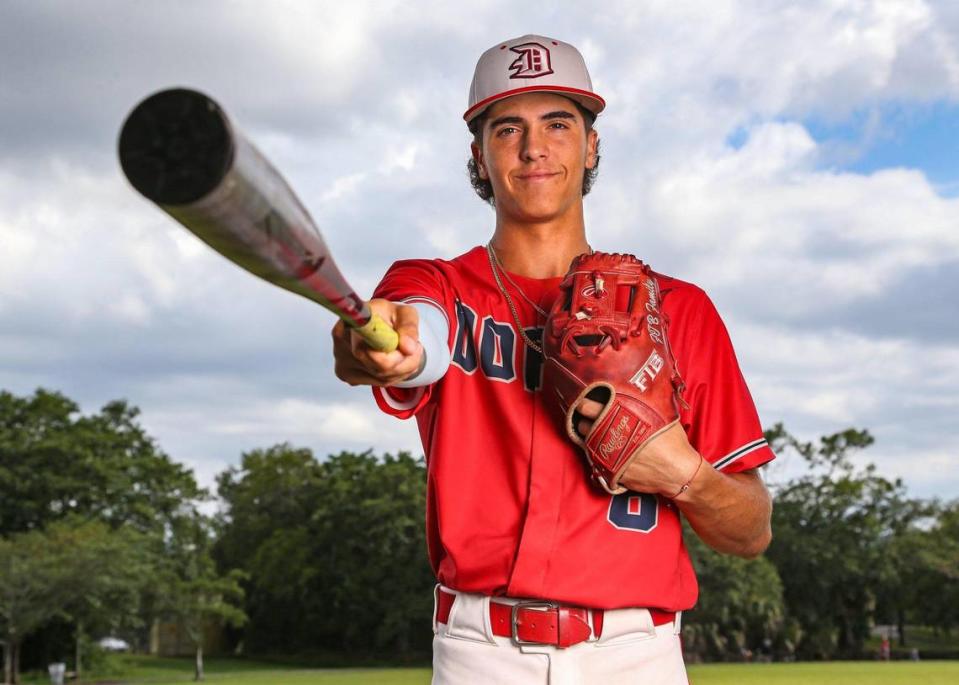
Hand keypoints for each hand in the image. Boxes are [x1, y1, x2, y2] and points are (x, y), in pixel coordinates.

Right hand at [332, 298, 423, 386]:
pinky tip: (395, 361)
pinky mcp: (346, 374)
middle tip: (415, 348)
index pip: (369, 347)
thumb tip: (408, 347)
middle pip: (379, 367)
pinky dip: (393, 375)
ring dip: (402, 369)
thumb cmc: (388, 316)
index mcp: (353, 320)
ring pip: (382, 377)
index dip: (393, 355)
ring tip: (406, 352)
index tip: (411, 348)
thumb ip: (409, 327)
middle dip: (405, 361)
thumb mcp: (404, 313)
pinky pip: (378, 382)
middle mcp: (342, 341)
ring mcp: (341, 361)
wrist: (377, 323)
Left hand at [575, 397, 701, 495]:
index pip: (590, 408)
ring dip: (588, 437)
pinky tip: (605, 449)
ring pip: (586, 443)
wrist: (679, 473)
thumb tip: (639, 389)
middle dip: (583, 421)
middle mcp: (611, 437)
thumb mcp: (661, 415)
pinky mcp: (610, 472)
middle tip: (587, 417)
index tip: (584, 402)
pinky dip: (597, 454)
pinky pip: (595, 461)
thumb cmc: (672, 441)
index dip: (584, 404)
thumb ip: (643, 404)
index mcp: (622, 419)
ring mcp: (609, 456)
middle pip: (583, 426)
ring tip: (596, 433)